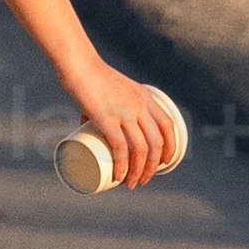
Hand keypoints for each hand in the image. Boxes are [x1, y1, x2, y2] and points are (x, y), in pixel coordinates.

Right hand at [60, 57, 185, 194]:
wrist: (78, 64)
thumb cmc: (89, 75)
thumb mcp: (110, 88)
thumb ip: (103, 105)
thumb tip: (86, 123)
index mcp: (144, 97)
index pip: (168, 125)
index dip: (170, 146)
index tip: (165, 161)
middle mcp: (139, 106)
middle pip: (156, 143)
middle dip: (153, 166)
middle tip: (144, 179)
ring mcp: (124, 113)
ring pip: (141, 150)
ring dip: (139, 172)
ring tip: (131, 184)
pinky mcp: (107, 119)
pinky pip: (121, 148)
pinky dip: (122, 166)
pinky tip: (120, 176)